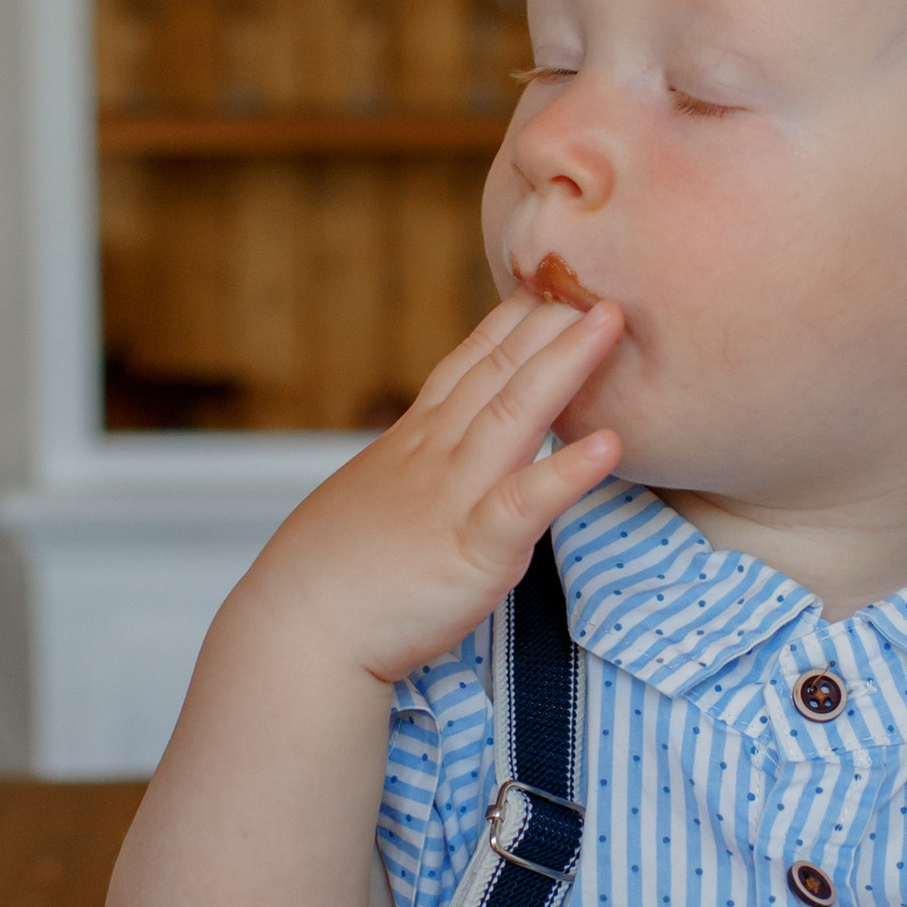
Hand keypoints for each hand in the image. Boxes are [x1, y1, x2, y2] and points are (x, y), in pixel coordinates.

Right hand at [241, 292, 623, 685]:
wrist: (298, 631)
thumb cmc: (332, 578)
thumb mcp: (372, 498)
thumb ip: (412, 471)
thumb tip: (435, 458)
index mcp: (413, 444)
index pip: (467, 366)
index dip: (511, 322)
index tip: (547, 283)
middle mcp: (434, 456)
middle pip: (498, 372)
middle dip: (549, 321)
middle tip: (594, 276)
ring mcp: (454, 498)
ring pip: (514, 414)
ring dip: (566, 364)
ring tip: (608, 322)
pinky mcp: (472, 550)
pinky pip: (525, 504)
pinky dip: (568, 472)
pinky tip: (609, 444)